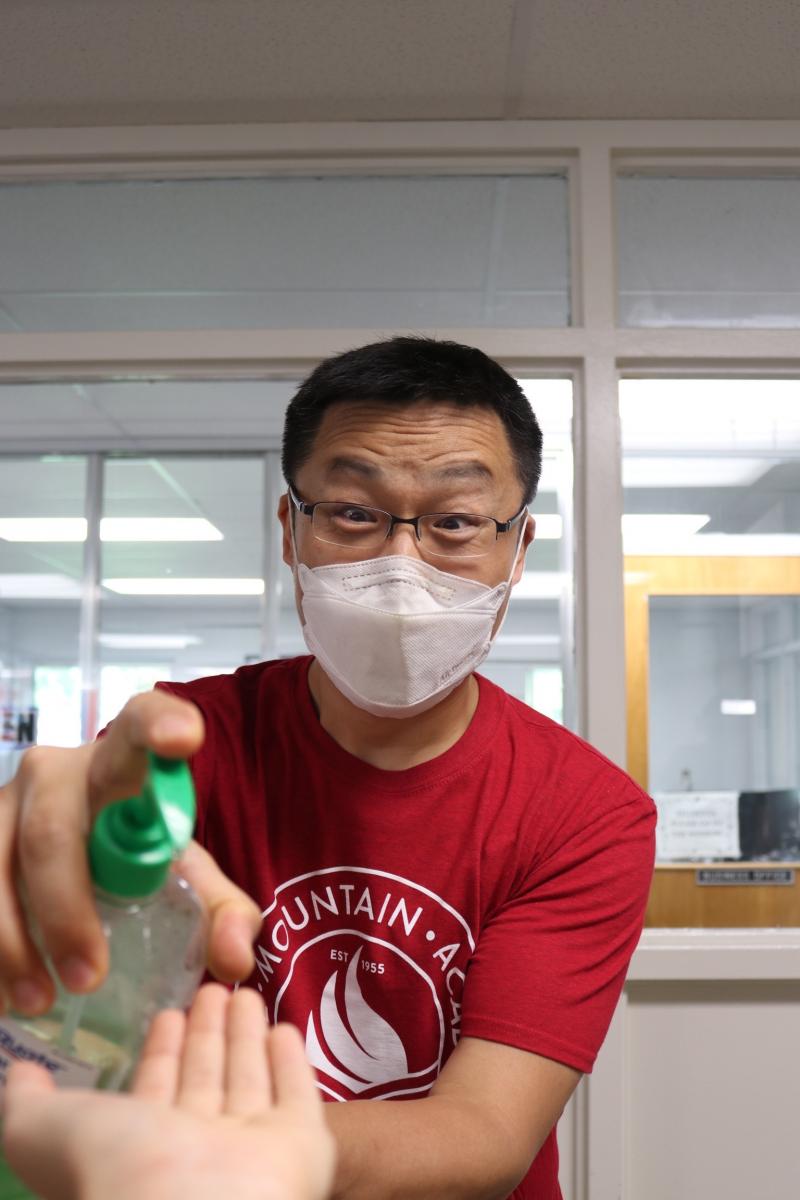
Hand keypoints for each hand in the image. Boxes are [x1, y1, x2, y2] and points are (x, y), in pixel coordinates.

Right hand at [0, 690, 261, 1015]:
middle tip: (89, 977)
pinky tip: (4, 995)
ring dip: (10, 943)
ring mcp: (2, 801)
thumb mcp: (185, 878)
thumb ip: (220, 912)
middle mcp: (56, 771)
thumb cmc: (137, 855)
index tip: (185, 738)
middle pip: (52, 831)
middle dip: (66, 911)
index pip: (141, 721)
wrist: (79, 852)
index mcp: (123, 763)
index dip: (160, 724)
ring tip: (40, 1002)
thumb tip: (234, 961)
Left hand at [2, 983, 334, 1199]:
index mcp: (140, 1149)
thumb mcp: (43, 1130)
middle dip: (208, 1033)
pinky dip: (290, 1061)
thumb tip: (19, 1073)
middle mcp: (196, 1149)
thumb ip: (28, 1102)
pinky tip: (283, 1027)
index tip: (168, 1010)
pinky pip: (296, 1094)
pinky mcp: (301, 1145)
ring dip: (245, 1035)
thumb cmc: (113, 1170)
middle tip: (213, 986)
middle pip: (205, 1078)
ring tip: (243, 990)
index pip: (154, 1089)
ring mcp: (251, 1147)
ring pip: (248, 1079)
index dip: (161, 1050)